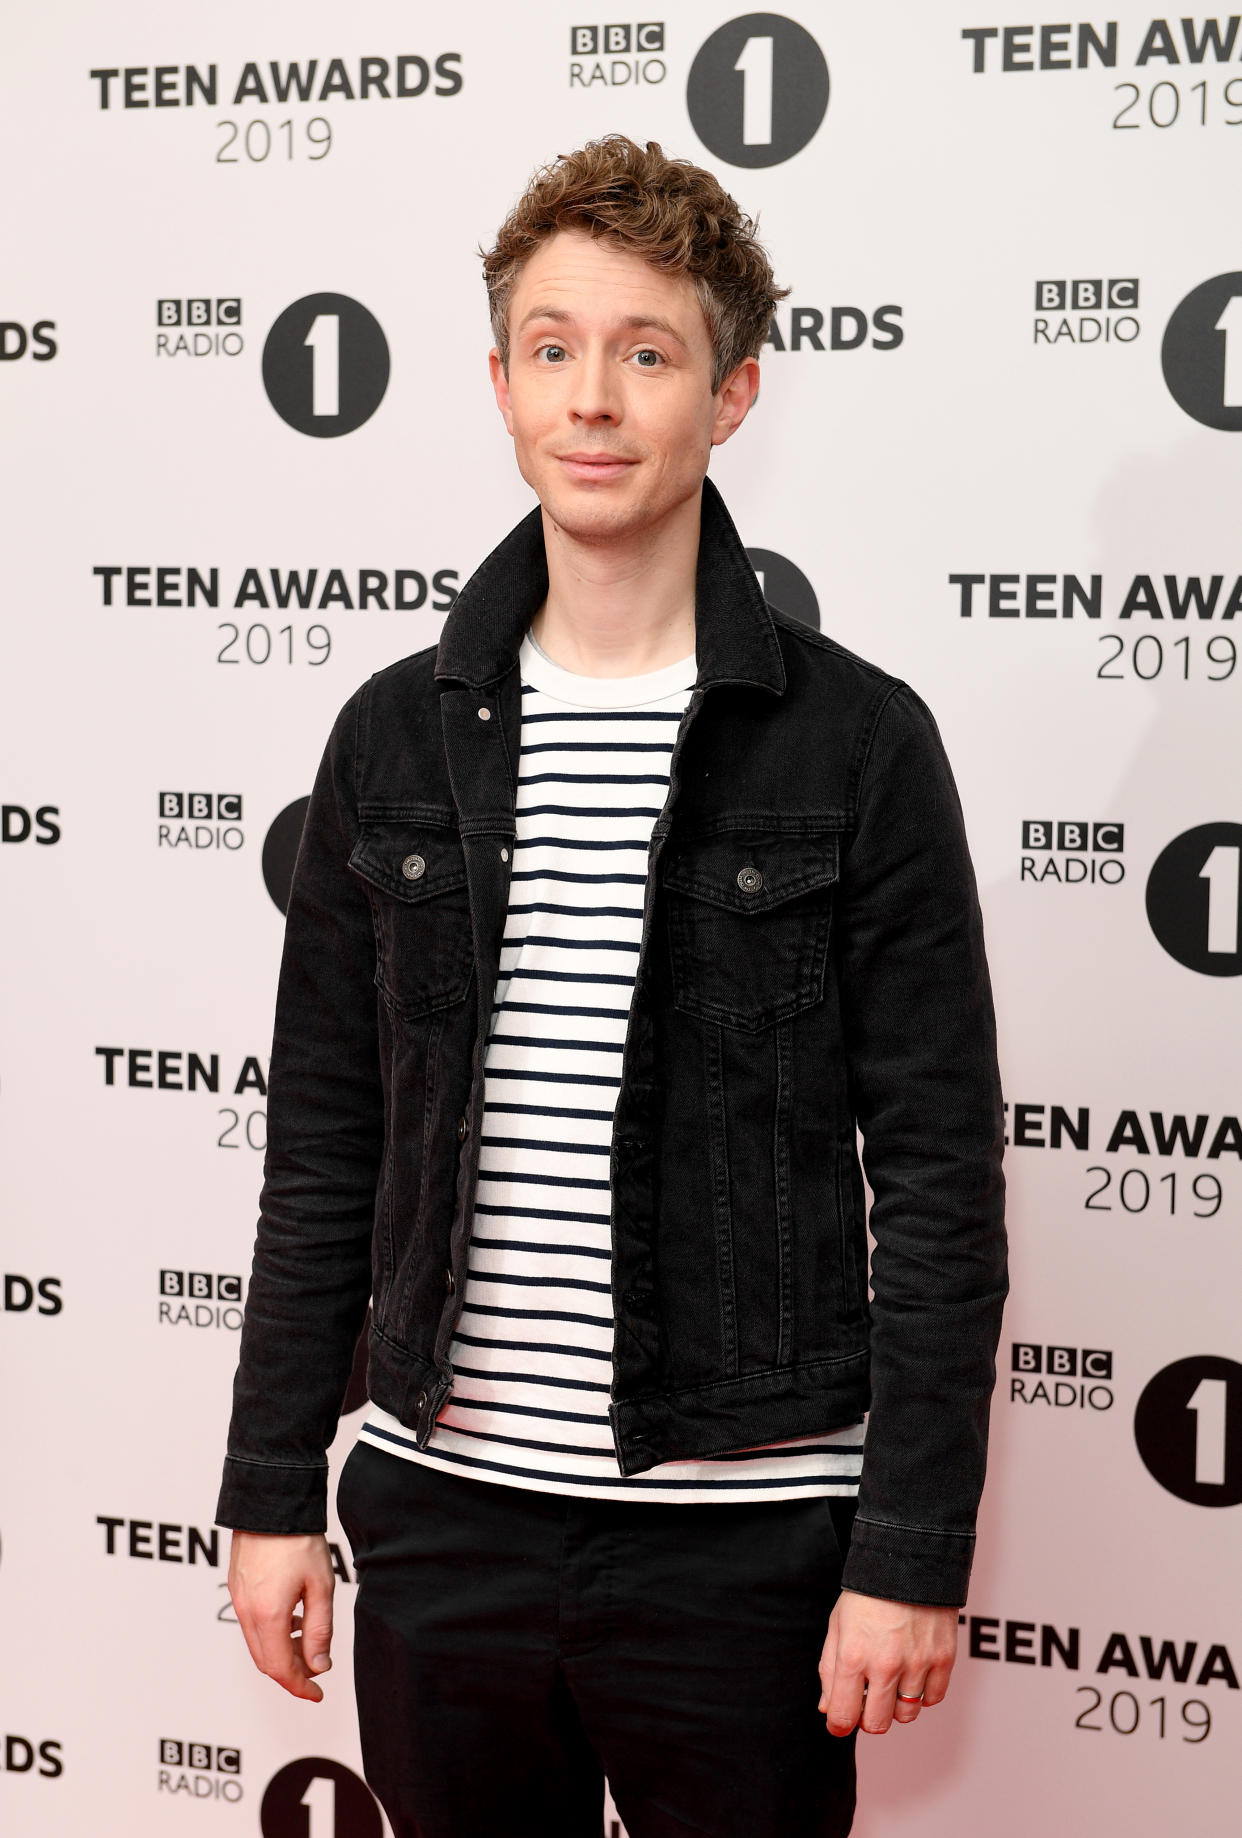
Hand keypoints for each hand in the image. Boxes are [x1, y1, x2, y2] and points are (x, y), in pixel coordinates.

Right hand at [227, 1530, 335, 1701]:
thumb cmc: (299, 1539)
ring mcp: (238, 1599)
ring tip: (308, 1642)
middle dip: (291, 1673)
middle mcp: (247, 1612)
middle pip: (265, 1661)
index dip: (300, 1686)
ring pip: (257, 1643)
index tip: (317, 1694)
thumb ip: (320, 1630)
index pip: (280, 1669)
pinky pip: (252, 1624)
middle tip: (315, 1674)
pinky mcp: (237, 1587)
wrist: (272, 1501)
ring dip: (281, 1652)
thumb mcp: (321, 1586)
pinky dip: (271, 1633)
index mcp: (268, 1615)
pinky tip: (293, 1619)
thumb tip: (319, 1666)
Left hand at [818, 1589, 957, 1735]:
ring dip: (896, 1706)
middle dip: (868, 1719)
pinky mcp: (943, 1659)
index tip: (840, 1722)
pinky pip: (933, 1699)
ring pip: (906, 1715)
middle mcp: (885, 1665)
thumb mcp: (837, 1624)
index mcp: (852, 1655)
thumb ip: (829, 1669)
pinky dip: (923, 1693)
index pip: (842, 1716)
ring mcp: (917, 1664)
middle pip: (877, 1725)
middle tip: (866, 1701)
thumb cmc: (868, 1593)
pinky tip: (913, 1673)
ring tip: (892, 1681)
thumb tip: (828, 1708)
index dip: (838, 1725)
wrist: (909, 1560)